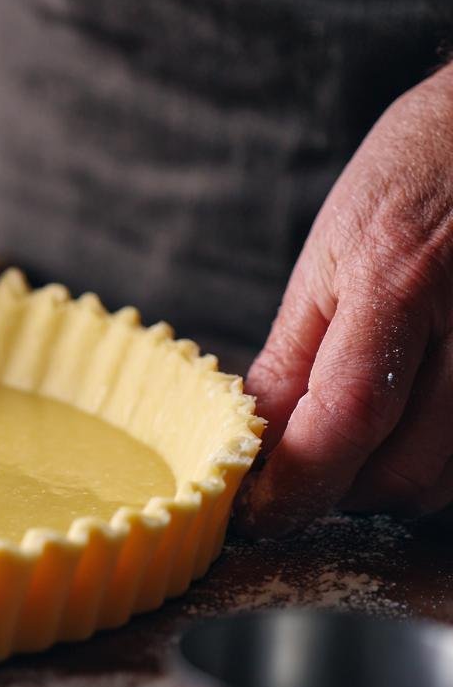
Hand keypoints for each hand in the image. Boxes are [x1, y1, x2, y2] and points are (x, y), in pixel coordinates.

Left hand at [240, 65, 452, 535]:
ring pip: (451, 481)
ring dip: (393, 482)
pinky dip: (439, 461)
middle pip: (405, 473)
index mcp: (399, 281)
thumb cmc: (418, 174)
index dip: (294, 485)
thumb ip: (296, 356)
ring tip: (358, 440)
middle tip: (305, 467)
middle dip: (341, 490)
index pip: (343, 421)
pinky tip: (413, 424)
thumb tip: (255, 440)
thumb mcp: (333, 252)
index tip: (254, 512)